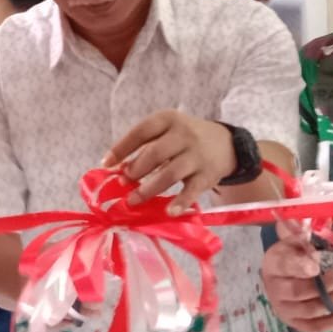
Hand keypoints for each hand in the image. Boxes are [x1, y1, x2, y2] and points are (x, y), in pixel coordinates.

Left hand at [102, 110, 237, 213]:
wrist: (226, 144)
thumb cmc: (184, 139)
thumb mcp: (166, 133)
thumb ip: (144, 147)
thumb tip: (118, 169)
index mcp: (168, 120)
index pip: (141, 131)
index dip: (122, 148)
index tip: (106, 164)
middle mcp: (184, 135)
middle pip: (155, 153)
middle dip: (135, 170)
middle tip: (123, 183)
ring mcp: (197, 155)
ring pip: (170, 173)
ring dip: (148, 189)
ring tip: (133, 200)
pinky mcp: (208, 175)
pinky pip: (192, 190)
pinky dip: (180, 202)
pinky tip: (169, 211)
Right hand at [262, 219, 332, 331]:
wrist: (289, 280)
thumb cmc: (297, 257)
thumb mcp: (297, 241)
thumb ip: (301, 232)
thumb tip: (310, 222)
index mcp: (273, 263)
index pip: (284, 266)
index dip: (300, 266)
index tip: (317, 265)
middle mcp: (273, 288)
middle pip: (298, 291)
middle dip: (325, 285)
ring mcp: (283, 308)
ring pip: (309, 310)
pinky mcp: (295, 323)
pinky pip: (314, 328)